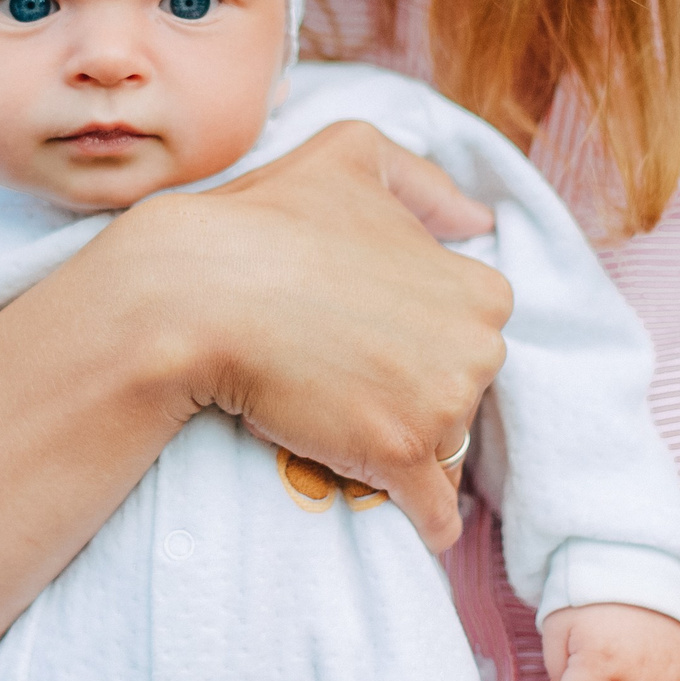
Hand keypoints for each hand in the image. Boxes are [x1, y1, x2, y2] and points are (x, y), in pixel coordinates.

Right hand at [113, 120, 506, 551]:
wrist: (198, 293)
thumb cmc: (268, 221)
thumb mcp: (352, 155)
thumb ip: (424, 181)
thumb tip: (477, 221)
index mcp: (481, 287)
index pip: (468, 330)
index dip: (418, 335)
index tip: (370, 336)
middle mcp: (479, 348)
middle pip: (462, 390)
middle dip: (417, 388)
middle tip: (347, 376)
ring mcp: (443, 408)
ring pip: (445, 446)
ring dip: (406, 445)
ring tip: (343, 424)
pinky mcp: (400, 459)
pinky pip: (435, 511)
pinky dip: (427, 520)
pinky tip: (416, 525)